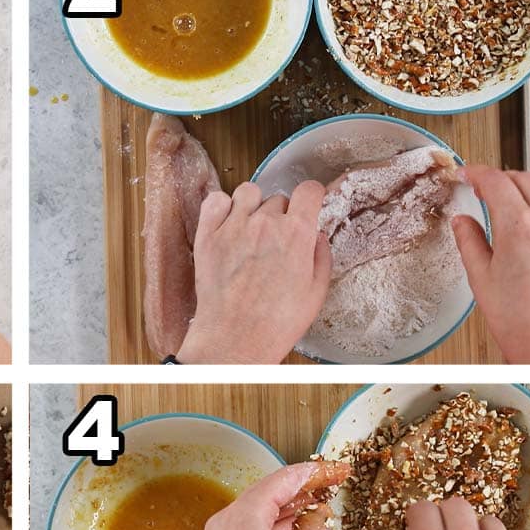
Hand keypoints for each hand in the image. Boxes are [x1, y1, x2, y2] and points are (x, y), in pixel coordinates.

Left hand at [175, 462, 336, 529]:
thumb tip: (319, 520)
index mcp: (244, 517)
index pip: (282, 480)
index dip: (313, 472)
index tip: (337, 469)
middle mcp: (228, 519)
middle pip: (270, 490)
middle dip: (304, 485)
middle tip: (335, 481)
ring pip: (262, 508)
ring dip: (291, 504)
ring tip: (323, 500)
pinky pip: (254, 526)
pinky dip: (278, 522)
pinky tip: (298, 526)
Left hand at [176, 182, 329, 363]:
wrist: (235, 339)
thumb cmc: (276, 322)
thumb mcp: (316, 292)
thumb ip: (320, 256)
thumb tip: (316, 236)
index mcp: (297, 234)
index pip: (309, 190)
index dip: (311, 197)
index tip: (308, 205)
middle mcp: (265, 223)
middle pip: (278, 199)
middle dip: (280, 216)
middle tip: (274, 242)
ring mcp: (234, 227)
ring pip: (248, 193)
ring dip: (252, 206)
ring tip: (250, 230)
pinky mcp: (208, 236)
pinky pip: (215, 201)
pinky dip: (221, 207)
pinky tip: (226, 223)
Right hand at [453, 166, 529, 363]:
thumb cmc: (520, 322)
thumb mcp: (481, 280)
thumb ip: (470, 242)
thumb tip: (462, 221)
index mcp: (519, 229)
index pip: (496, 182)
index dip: (478, 173)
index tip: (470, 174)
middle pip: (527, 180)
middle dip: (504, 180)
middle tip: (489, 190)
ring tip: (524, 206)